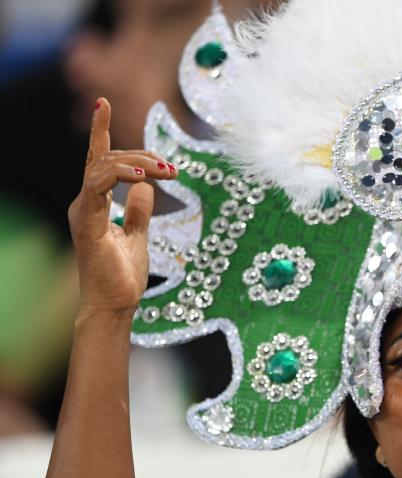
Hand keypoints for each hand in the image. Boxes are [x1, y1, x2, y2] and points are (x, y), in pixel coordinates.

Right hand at [67, 98, 177, 318]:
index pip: (97, 160)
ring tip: (164, 170)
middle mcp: (84, 203)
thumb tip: (146, 187)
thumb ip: (138, 210)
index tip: (103, 103)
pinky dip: (118, 176)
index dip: (100, 131)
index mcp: (95, 204)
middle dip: (142, 155)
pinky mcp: (88, 224)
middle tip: (172, 167)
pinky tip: (142, 177)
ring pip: (103, 167)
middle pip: (108, 160)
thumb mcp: (139, 235)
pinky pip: (96, 187)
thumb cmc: (122, 276)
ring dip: (136, 163)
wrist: (114, 306)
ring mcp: (83, 212)